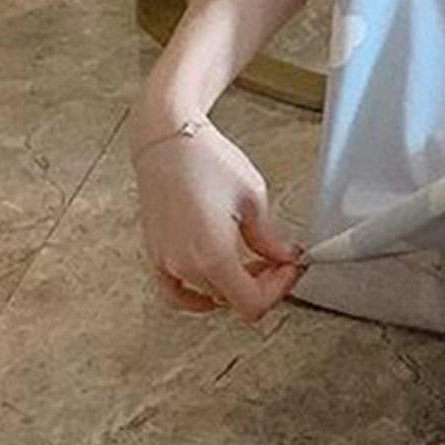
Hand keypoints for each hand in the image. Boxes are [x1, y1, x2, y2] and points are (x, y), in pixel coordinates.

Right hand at [132, 113, 305, 327]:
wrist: (168, 140)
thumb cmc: (205, 160)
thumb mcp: (253, 198)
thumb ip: (270, 237)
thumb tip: (285, 256)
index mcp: (213, 256)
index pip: (252, 304)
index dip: (278, 290)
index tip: (289, 269)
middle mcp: (185, 266)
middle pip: (233, 300)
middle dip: (263, 284)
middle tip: (280, 260)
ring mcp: (167, 262)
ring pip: (210, 296)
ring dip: (235, 285)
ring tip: (253, 260)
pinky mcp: (155, 254)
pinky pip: (176, 292)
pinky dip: (199, 294)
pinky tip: (216, 282)